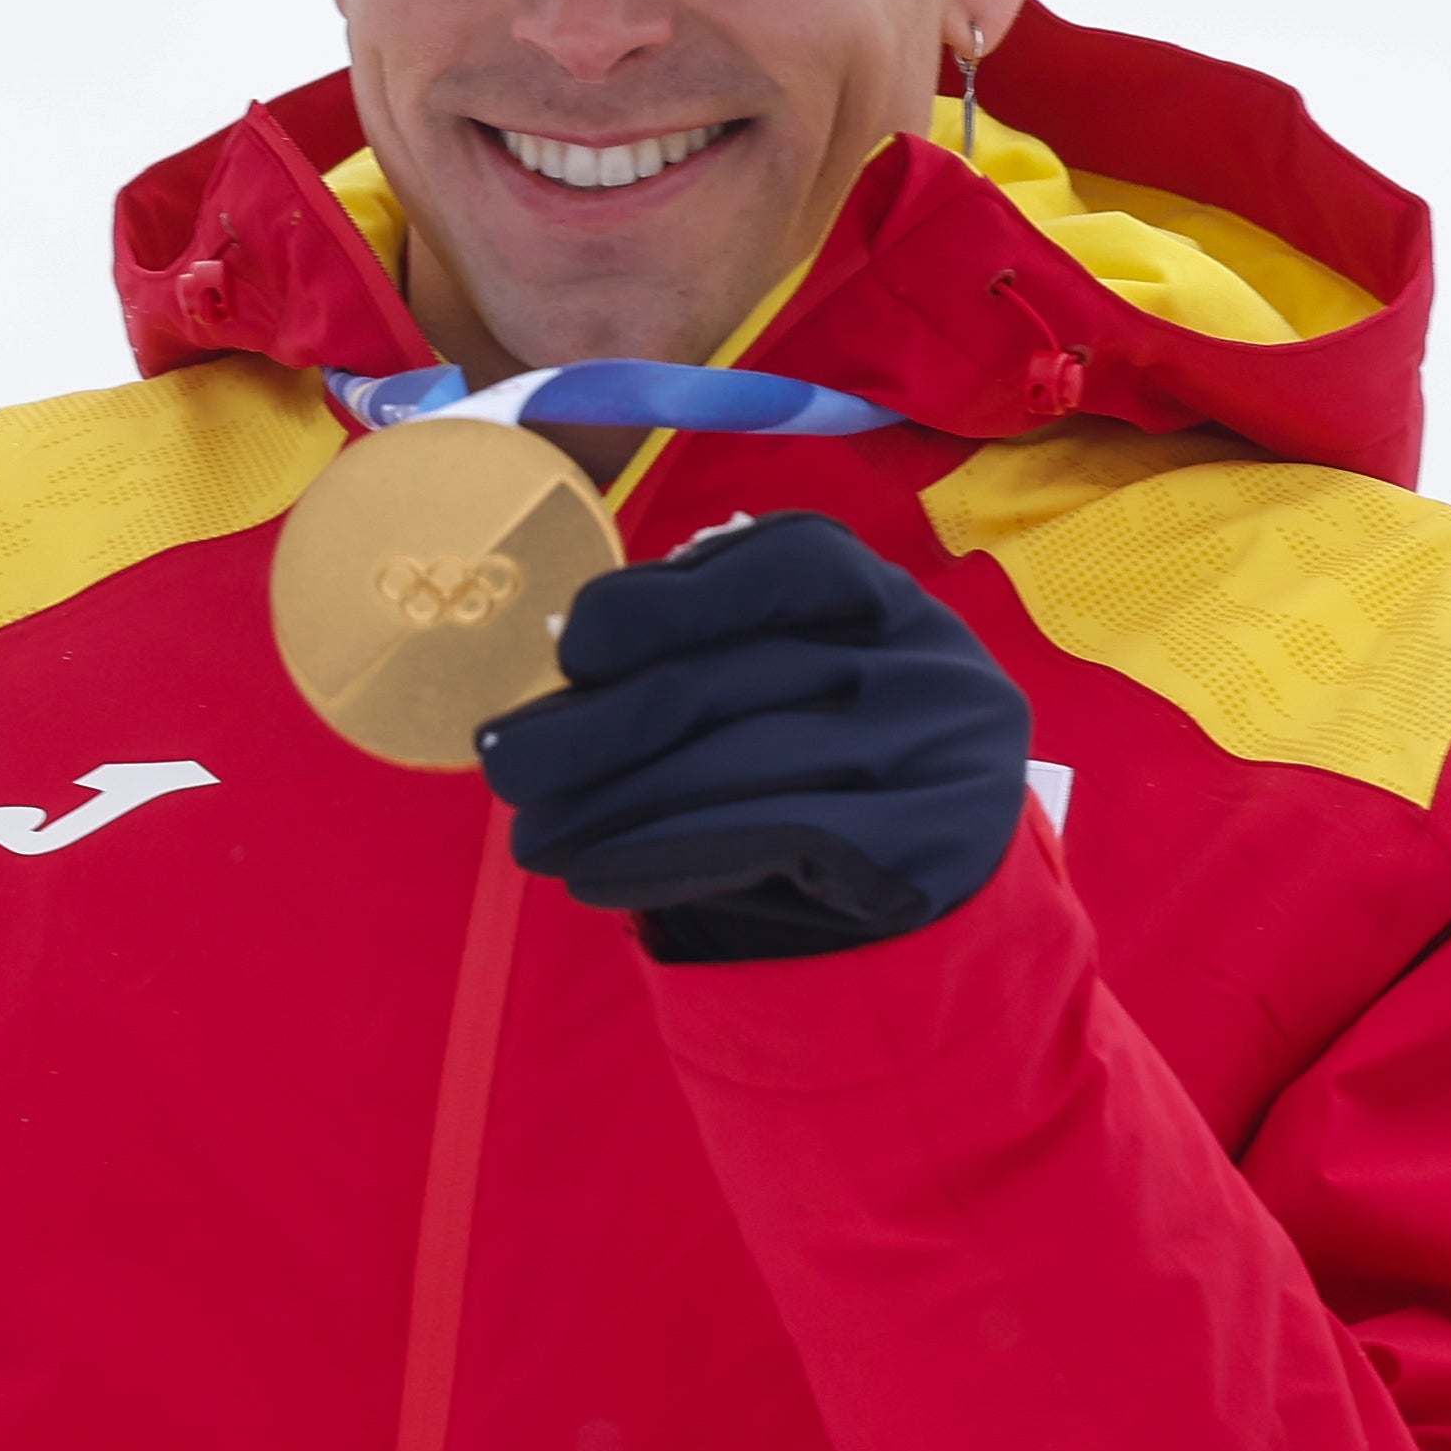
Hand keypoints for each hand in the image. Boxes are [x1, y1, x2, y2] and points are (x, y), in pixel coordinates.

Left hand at [478, 512, 1032, 964]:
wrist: (946, 887)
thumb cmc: (834, 762)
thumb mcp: (796, 680)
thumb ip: (707, 654)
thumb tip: (567, 657)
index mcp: (882, 594)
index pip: (768, 563)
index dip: (656, 601)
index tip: (571, 651)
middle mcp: (923, 658)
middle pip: (727, 678)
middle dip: (595, 727)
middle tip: (504, 767)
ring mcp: (937, 752)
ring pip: (737, 765)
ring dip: (612, 806)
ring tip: (534, 834)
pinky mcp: (932, 845)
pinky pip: (771, 840)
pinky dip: (666, 854)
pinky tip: (596, 871)